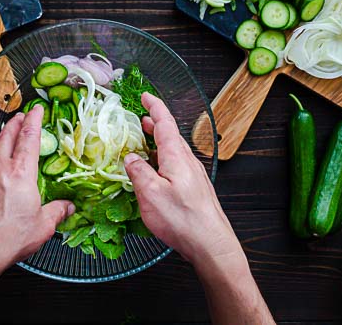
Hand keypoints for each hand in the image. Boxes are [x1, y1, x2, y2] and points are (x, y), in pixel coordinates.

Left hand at [0, 106, 74, 280]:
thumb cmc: (6, 239)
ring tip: (11, 137)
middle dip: (16, 122)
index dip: (34, 119)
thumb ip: (57, 212)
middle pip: (7, 135)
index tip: (37, 109)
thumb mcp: (42, 226)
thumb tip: (67, 207)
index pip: (28, 137)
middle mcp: (0, 169)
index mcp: (21, 173)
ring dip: (4, 138)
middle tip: (22, 115)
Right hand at [124, 94, 273, 324]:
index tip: (145, 96)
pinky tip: (157, 171)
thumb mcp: (150, 194)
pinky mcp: (195, 189)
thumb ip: (138, 172)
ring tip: (146, 142)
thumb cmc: (183, 219)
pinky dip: (164, 159)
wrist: (211, 244)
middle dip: (156, 124)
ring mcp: (193, 175)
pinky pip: (177, 165)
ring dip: (159, 143)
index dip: (155, 106)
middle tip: (141, 119)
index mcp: (177, 156)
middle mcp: (188, 161)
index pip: (166, 122)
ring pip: (174, 151)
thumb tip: (130, 158)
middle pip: (171, 135)